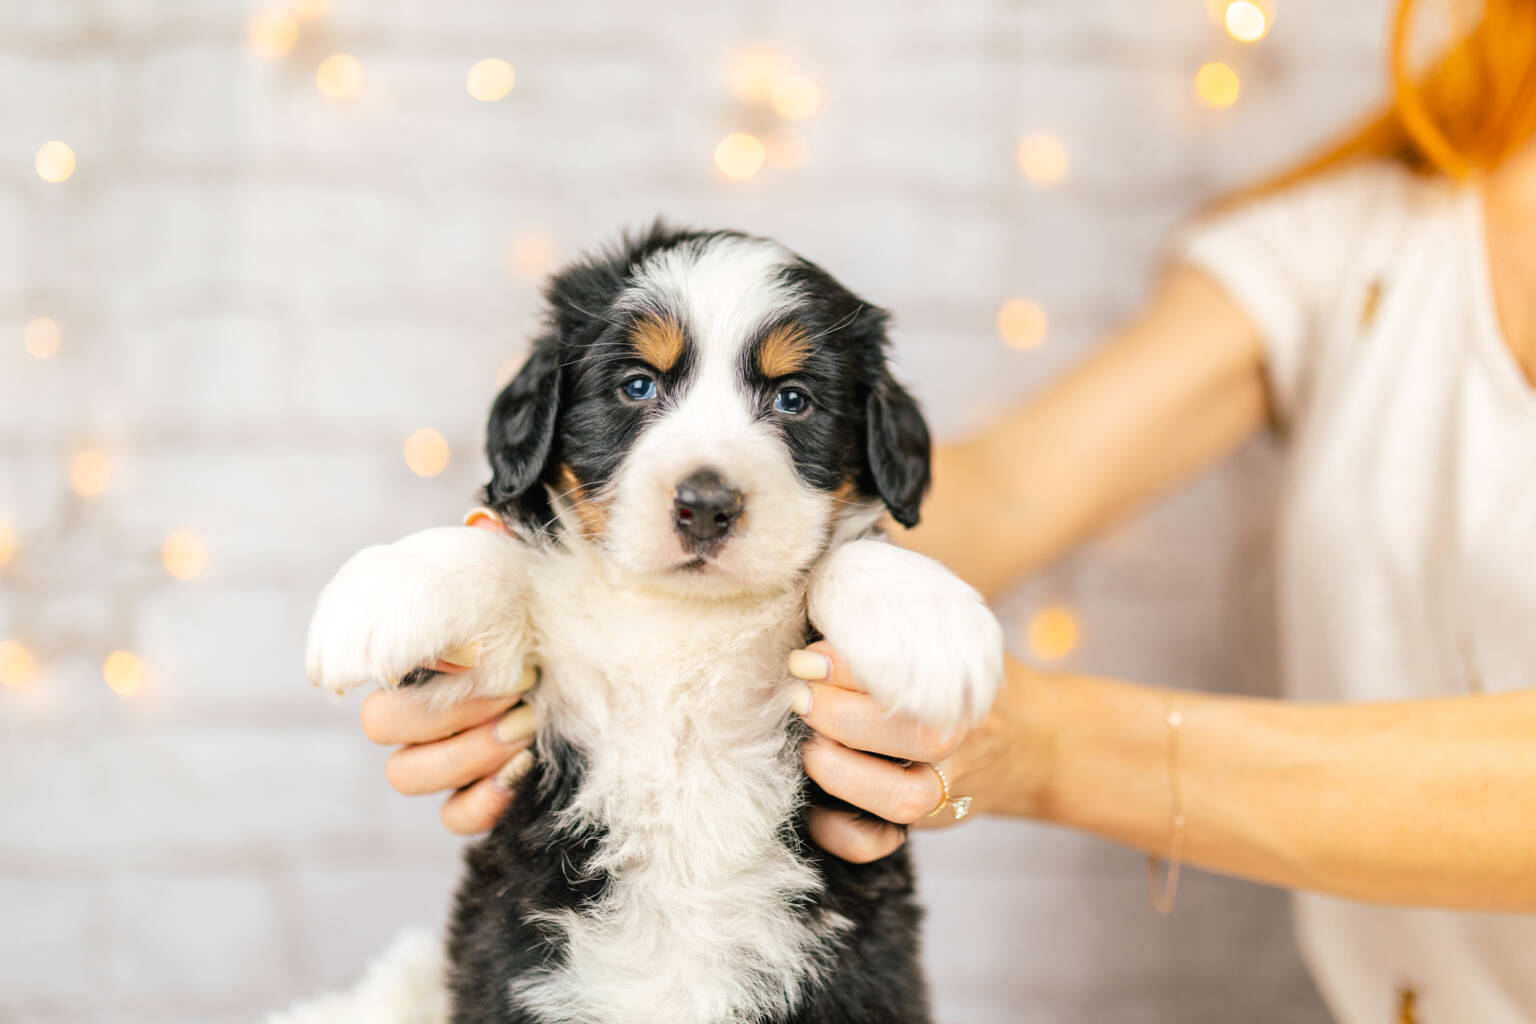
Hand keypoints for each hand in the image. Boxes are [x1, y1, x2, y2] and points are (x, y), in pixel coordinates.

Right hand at [356, 507, 537, 835]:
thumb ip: (495, 543)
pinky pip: (450, 818)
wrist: (576, 647)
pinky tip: (519, 772)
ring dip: (465, 755)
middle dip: (449, 712)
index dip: (402, 666)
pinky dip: (479, 804)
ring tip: (525, 724)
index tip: (470, 653)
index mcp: (409, 648)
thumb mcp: (516, 571)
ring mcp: (436, 751)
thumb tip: (487, 518)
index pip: (357, 662)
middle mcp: (411, 702)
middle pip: (382, 727)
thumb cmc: (535, 607)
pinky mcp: (471, 791)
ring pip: (406, 776)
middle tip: (517, 691)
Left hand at [789, 641, 1041, 861]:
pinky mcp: (926, 823)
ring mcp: (947, 788)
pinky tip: (814, 805)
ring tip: (807, 745)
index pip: (909, 674)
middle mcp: (963, 740)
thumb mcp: (958, 642)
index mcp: (967, 686)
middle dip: (840, 716)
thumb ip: (907, 629)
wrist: (1033, 744)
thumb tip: (828, 606)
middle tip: (799, 697)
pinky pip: (881, 844)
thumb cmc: (972, 682)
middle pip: (911, 737)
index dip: (848, 666)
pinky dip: (840, 833)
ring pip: (902, 800)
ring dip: (841, 773)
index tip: (807, 658)